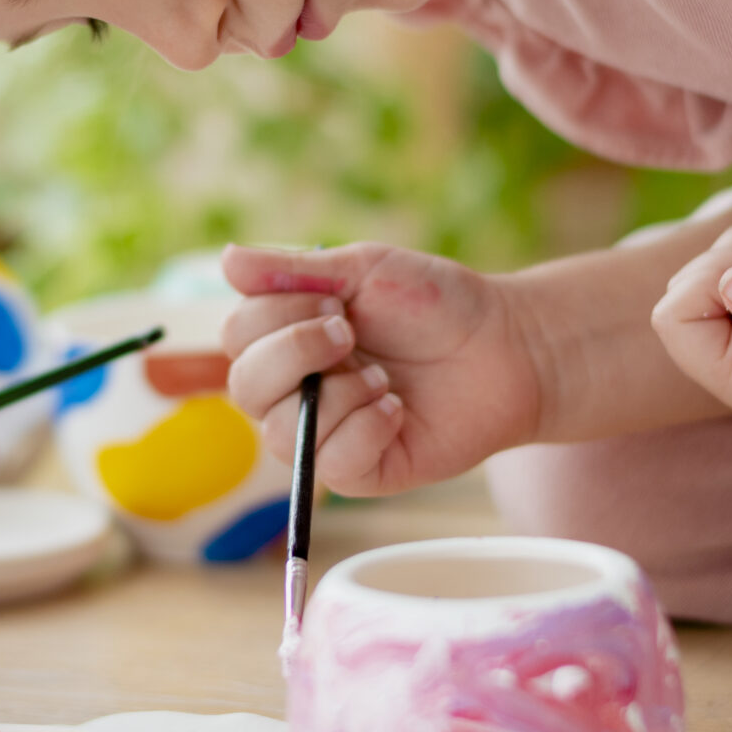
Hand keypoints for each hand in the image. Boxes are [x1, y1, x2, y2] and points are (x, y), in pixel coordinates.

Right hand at [220, 243, 542, 495]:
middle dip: (296, 353)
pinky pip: (331, 466)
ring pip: (280, 434)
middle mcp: (295, 390)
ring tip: (383, 375)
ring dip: (336, 394)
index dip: (276, 316)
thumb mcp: (363, 270)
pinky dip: (364, 429)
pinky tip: (396, 407)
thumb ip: (293, 270)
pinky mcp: (361, 472)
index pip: (235, 336)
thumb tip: (226, 259)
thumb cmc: (434, 303)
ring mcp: (324, 434)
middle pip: (243, 387)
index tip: (336, 299)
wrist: (506, 345)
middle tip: (349, 331)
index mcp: (287, 338)